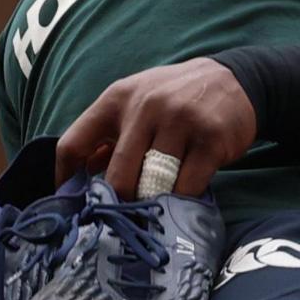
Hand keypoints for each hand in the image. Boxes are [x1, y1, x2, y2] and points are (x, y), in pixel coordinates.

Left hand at [54, 56, 256, 198]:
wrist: (234, 80)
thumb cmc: (175, 98)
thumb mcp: (135, 103)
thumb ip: (108, 136)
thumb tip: (78, 178)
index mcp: (117, 98)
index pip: (73, 144)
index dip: (65, 179)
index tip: (70, 203)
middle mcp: (145, 107)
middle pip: (116, 175)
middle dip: (117, 203)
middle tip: (120, 220)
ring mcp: (179, 122)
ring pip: (152, 183)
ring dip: (151, 202)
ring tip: (152, 210)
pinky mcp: (210, 140)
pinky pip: (187, 186)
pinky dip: (181, 201)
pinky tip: (181, 201)